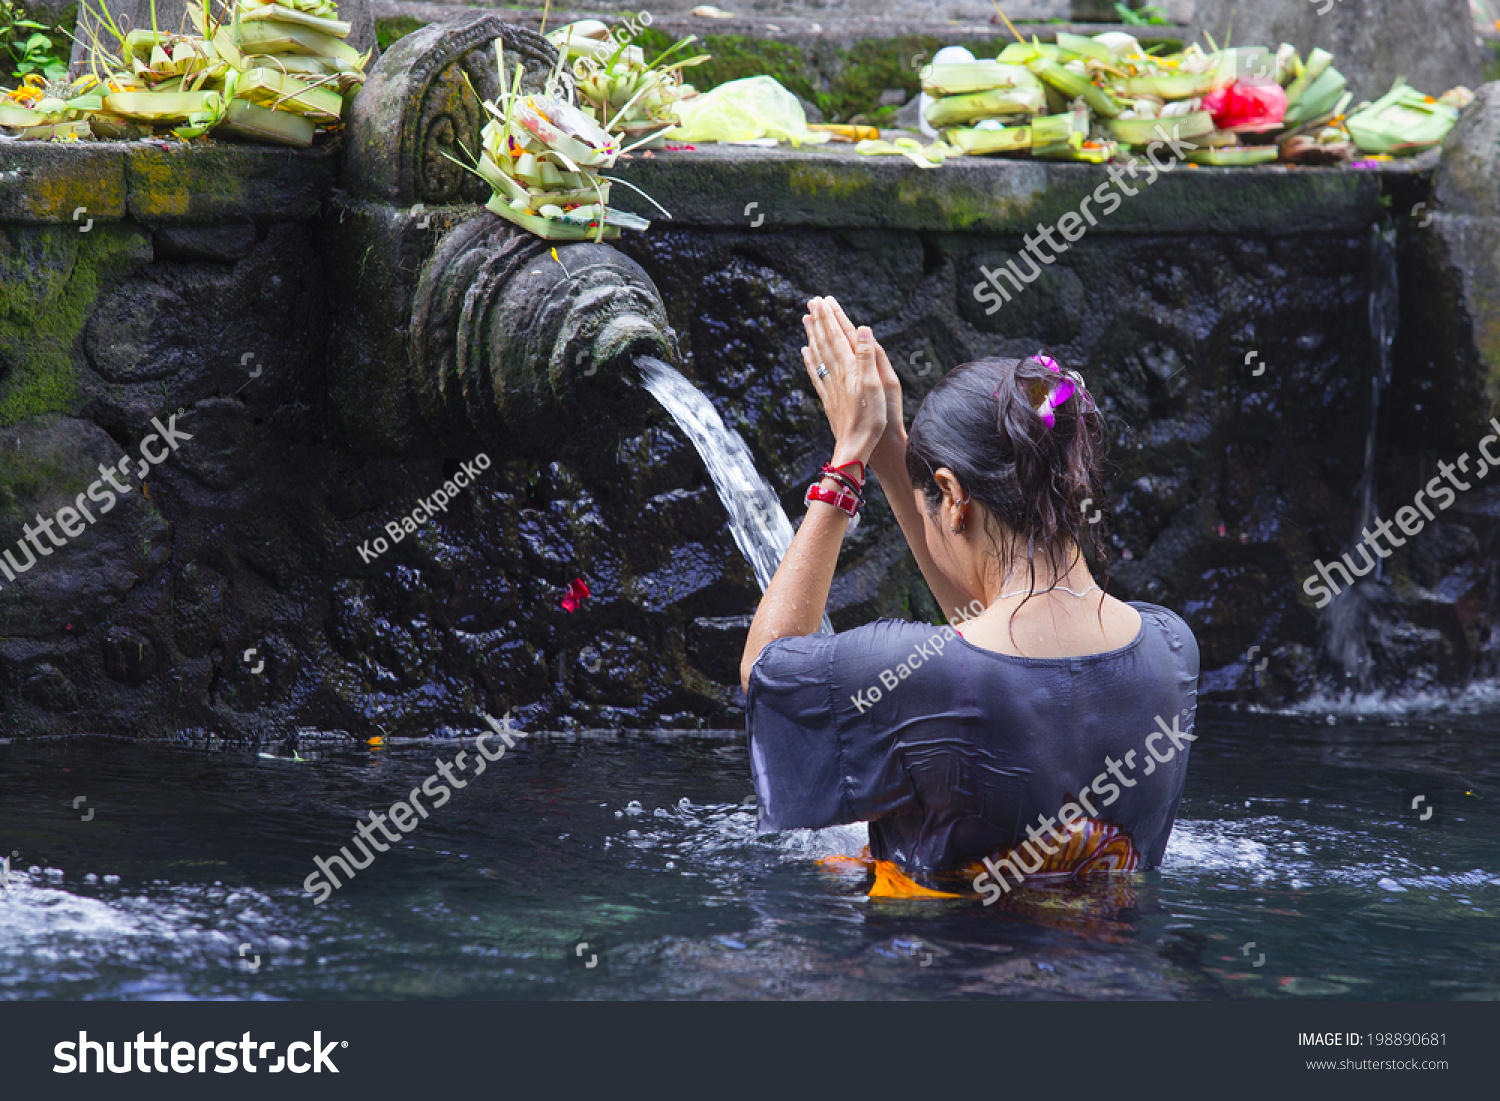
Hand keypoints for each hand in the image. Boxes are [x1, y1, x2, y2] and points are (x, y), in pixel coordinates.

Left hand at [819, 298, 905, 468]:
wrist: (855, 446)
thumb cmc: (871, 419)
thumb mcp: (876, 386)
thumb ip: (867, 356)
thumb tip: (862, 329)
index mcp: (850, 368)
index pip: (837, 336)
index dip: (831, 318)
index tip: (823, 300)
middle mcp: (837, 374)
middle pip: (825, 342)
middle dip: (819, 321)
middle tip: (812, 301)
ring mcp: (830, 386)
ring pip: (818, 355)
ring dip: (812, 335)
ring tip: (806, 319)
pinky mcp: (828, 398)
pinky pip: (816, 374)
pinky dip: (810, 360)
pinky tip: (805, 353)